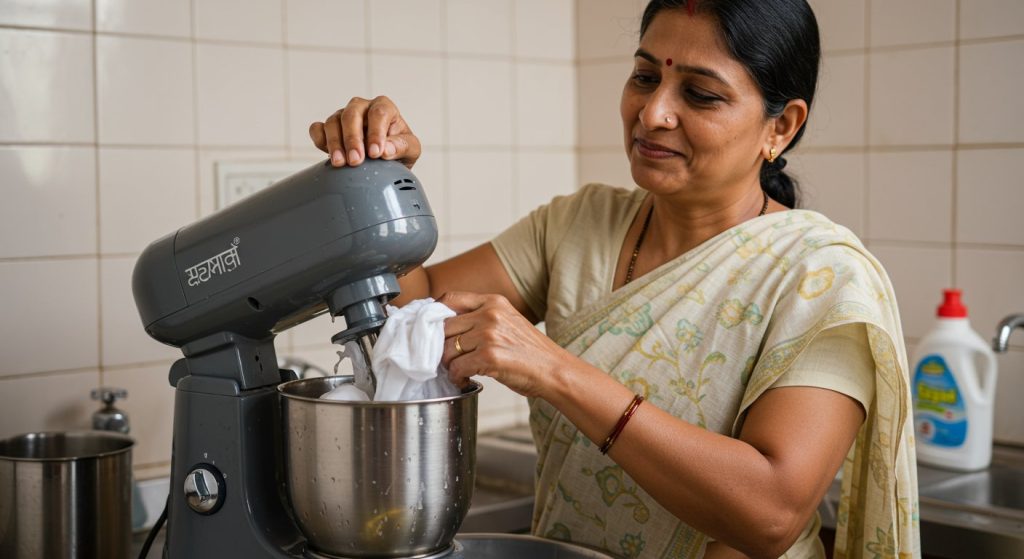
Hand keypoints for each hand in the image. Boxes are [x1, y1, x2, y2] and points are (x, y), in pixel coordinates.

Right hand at [309, 96, 421, 168]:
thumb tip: (385, 150)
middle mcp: (362, 108)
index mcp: (384, 107)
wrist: (386, 161)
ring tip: (340, 163)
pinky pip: (317, 128)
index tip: (375, 153)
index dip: (376, 132)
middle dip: (352, 139)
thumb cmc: (399, 150)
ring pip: (333, 121)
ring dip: (335, 143)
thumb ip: (401, 147)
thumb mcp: (411, 150)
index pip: (379, 113)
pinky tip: (325, 152)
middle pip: (352, 114)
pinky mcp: (329, 128)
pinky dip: (319, 139)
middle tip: (355, 160)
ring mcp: (343, 116)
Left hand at [439, 292, 568, 397]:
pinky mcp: (489, 356)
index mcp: (494, 302)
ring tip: (460, 372)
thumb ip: (481, 317)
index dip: (435, 314)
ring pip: (446, 349)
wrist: (554, 370)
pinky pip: (457, 367)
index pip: (450, 298)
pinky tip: (465, 380)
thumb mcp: (508, 321)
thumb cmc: (531, 351)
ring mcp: (489, 334)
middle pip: (444, 327)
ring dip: (449, 365)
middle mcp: (490, 314)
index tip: (433, 329)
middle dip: (441, 346)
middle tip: (448, 359)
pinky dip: (457, 378)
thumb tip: (446, 326)